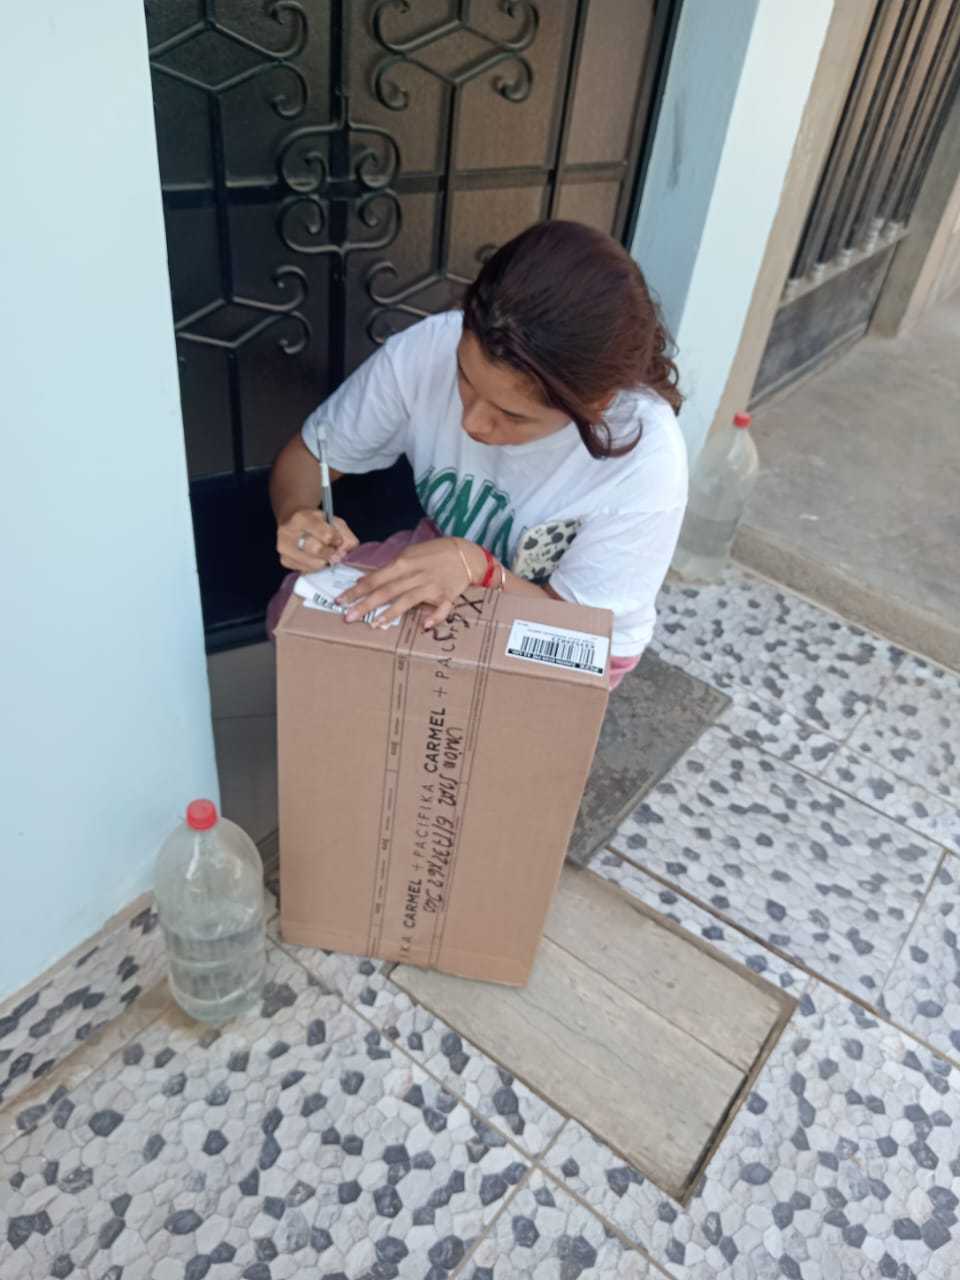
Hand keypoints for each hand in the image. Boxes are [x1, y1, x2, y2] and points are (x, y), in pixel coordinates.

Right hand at [276, 508, 358, 573]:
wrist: (293, 521)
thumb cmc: (316, 522)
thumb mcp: (333, 521)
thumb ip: (345, 535)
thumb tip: (345, 553)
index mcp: (302, 517)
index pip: (326, 535)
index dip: (336, 540)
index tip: (337, 540)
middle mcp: (288, 532)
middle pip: (317, 550)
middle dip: (330, 553)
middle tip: (334, 552)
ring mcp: (284, 548)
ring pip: (313, 563)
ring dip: (324, 561)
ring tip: (325, 555)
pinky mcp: (284, 560)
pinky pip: (307, 570)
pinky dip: (315, 566)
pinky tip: (315, 558)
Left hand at [337, 537, 485, 629]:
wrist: (465, 554)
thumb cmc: (433, 553)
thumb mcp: (409, 554)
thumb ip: (388, 568)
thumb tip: (364, 581)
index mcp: (404, 563)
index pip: (375, 578)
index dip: (357, 590)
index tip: (340, 600)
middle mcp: (415, 575)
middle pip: (387, 591)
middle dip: (366, 604)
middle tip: (348, 617)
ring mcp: (431, 586)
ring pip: (408, 600)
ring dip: (391, 613)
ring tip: (374, 624)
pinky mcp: (447, 596)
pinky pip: (442, 608)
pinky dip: (435, 616)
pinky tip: (425, 625)